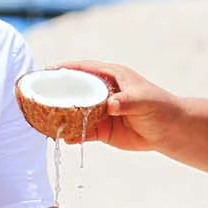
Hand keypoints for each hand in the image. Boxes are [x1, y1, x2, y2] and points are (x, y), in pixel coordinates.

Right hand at [50, 60, 180, 153]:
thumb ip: (126, 101)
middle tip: (38, 96)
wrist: (170, 130)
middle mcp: (103, 92)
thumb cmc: (159, 107)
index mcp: (111, 76)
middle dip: (57, 92)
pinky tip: (63, 138)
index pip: (83, 68)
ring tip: (44, 119)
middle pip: (74, 89)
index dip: (64, 69)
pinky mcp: (103, 130)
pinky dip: (73, 135)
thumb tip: (111, 105)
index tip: (46, 71)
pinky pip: (84, 132)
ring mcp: (101, 111)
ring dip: (62, 116)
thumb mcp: (143, 100)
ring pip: (76, 112)